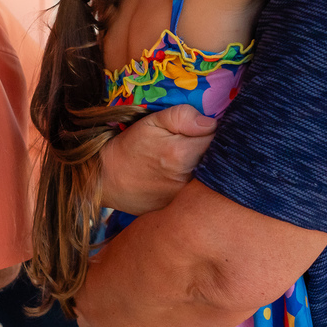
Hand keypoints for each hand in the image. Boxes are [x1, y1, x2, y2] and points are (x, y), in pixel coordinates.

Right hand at [99, 104, 216, 214]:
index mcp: (183, 154)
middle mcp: (188, 179)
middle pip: (220, 162)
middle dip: (215, 152)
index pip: (219, 138)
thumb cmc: (130, 147)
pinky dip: (198, 186)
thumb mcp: (151, 122)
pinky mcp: (181, 209)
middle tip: (198, 146)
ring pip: (212, 180)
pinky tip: (182, 179)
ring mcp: (185, 198)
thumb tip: (211, 122)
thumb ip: (182, 116)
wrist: (107, 179)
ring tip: (190, 162)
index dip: (215, 132)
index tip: (204, 131)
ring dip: (208, 170)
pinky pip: (200, 195)